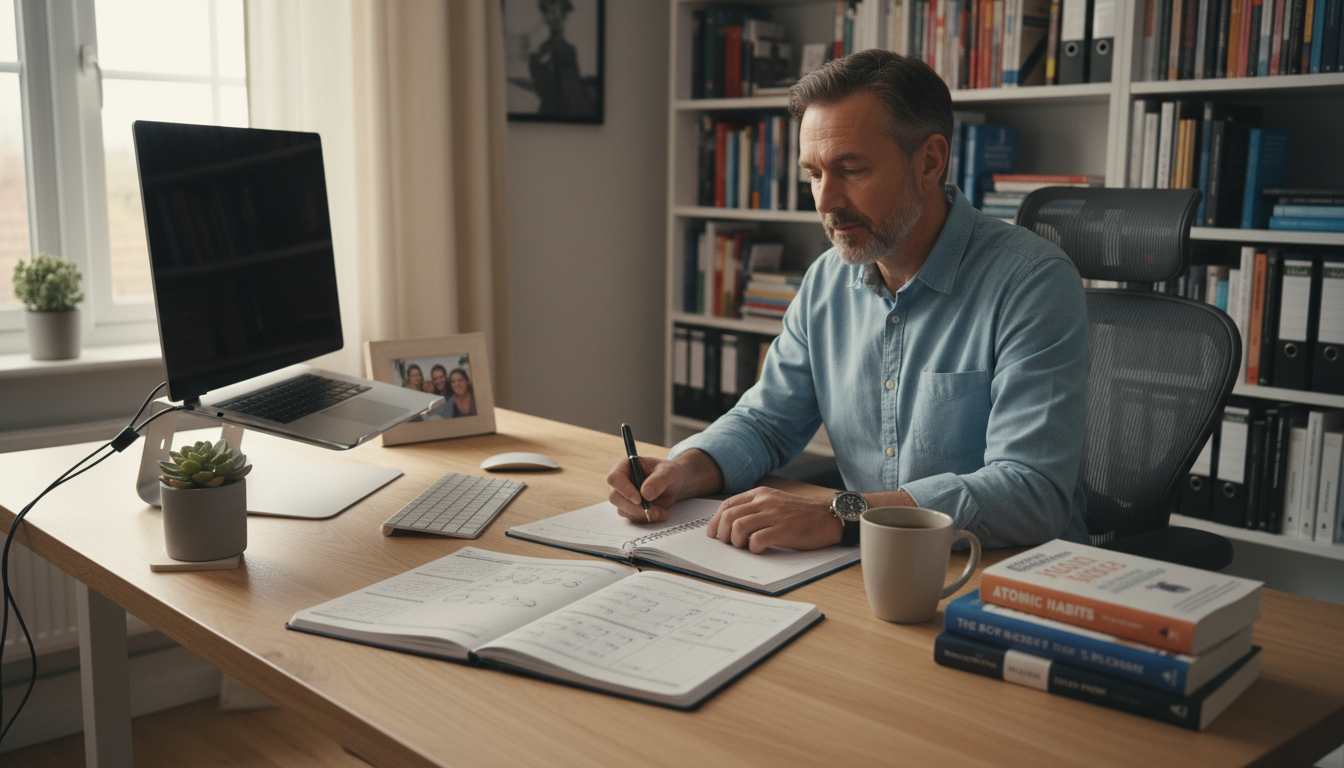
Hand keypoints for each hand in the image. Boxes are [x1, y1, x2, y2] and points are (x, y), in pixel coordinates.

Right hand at [606, 456, 688, 523]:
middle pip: (615, 498)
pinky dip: (646, 518)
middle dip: (634, 507)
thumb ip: (658, 480)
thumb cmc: (669, 473)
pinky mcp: (629, 509)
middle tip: (654, 511)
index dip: (624, 490)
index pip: (614, 478)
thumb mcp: (668, 472)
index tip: (639, 499)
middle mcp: (620, 482)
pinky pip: (632, 517)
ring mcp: (623, 497)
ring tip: (662, 511)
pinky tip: (660, 513)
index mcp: (625, 466)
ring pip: (623, 510)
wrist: (675, 484)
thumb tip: (645, 494)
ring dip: (643, 514)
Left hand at [706, 487, 842, 553]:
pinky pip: (757, 540)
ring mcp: (774, 515)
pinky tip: (760, 549)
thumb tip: (731, 525)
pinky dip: (753, 548)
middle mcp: (765, 501)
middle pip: (729, 516)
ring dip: (736, 541)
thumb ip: (756, 508)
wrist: (830, 517)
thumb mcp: (776, 502)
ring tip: (745, 547)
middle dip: (722, 533)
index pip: (728, 505)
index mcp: (761, 493)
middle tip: (728, 544)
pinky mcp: (783, 530)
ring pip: (738, 527)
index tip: (714, 534)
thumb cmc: (802, 514)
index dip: (716, 521)